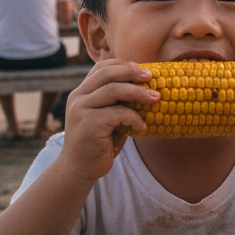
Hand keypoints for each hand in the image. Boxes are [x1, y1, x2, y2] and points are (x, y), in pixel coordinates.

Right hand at [59, 60, 159, 181]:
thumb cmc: (100, 143)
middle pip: (107, 74)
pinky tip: (143, 127)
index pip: (101, 68)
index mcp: (82, 92)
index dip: (122, 64)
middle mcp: (78, 97)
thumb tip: (150, 89)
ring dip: (138, 92)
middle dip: (131, 72)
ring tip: (156, 98)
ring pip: (113, 90)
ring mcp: (81, 110)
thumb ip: (120, 103)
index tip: (141, 68)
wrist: (80, 169)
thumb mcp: (110, 118)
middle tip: (151, 76)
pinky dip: (134, 117)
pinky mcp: (88, 124)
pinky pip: (117, 113)